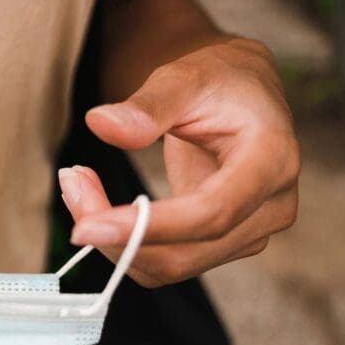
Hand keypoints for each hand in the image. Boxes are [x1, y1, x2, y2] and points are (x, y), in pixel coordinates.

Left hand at [58, 38, 299, 286]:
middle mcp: (272, 206)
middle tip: (71, 185)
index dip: (149, 227)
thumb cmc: (219, 82)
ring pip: (171, 266)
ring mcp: (250, 233)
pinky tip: (98, 207)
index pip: (213, 212)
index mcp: (272, 159)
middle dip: (118, 234)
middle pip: (186, 251)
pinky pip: (166, 263)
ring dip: (114, 241)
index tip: (87, 225)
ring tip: (78, 186)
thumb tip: (102, 125)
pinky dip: (123, 243)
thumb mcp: (185, 78)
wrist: (241, 95)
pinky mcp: (224, 245)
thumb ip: (148, 105)